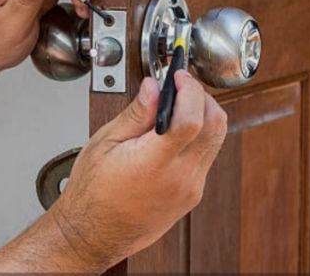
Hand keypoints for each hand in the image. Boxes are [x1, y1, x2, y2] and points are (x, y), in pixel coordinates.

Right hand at [48, 71, 228, 269]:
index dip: (190, 90)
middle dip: (202, 96)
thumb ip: (135, 114)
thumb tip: (154, 87)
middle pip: (215, 125)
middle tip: (180, 85)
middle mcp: (180, 178)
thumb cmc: (92, 194)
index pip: (192, 119)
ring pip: (217, 140)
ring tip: (177, 105)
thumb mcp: (104, 143)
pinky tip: (176, 131)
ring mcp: (191, 189)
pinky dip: (199, 136)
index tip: (178, 76)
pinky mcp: (193, 195)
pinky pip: (207, 156)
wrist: (95, 235)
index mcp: (154, 164)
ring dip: (204, 114)